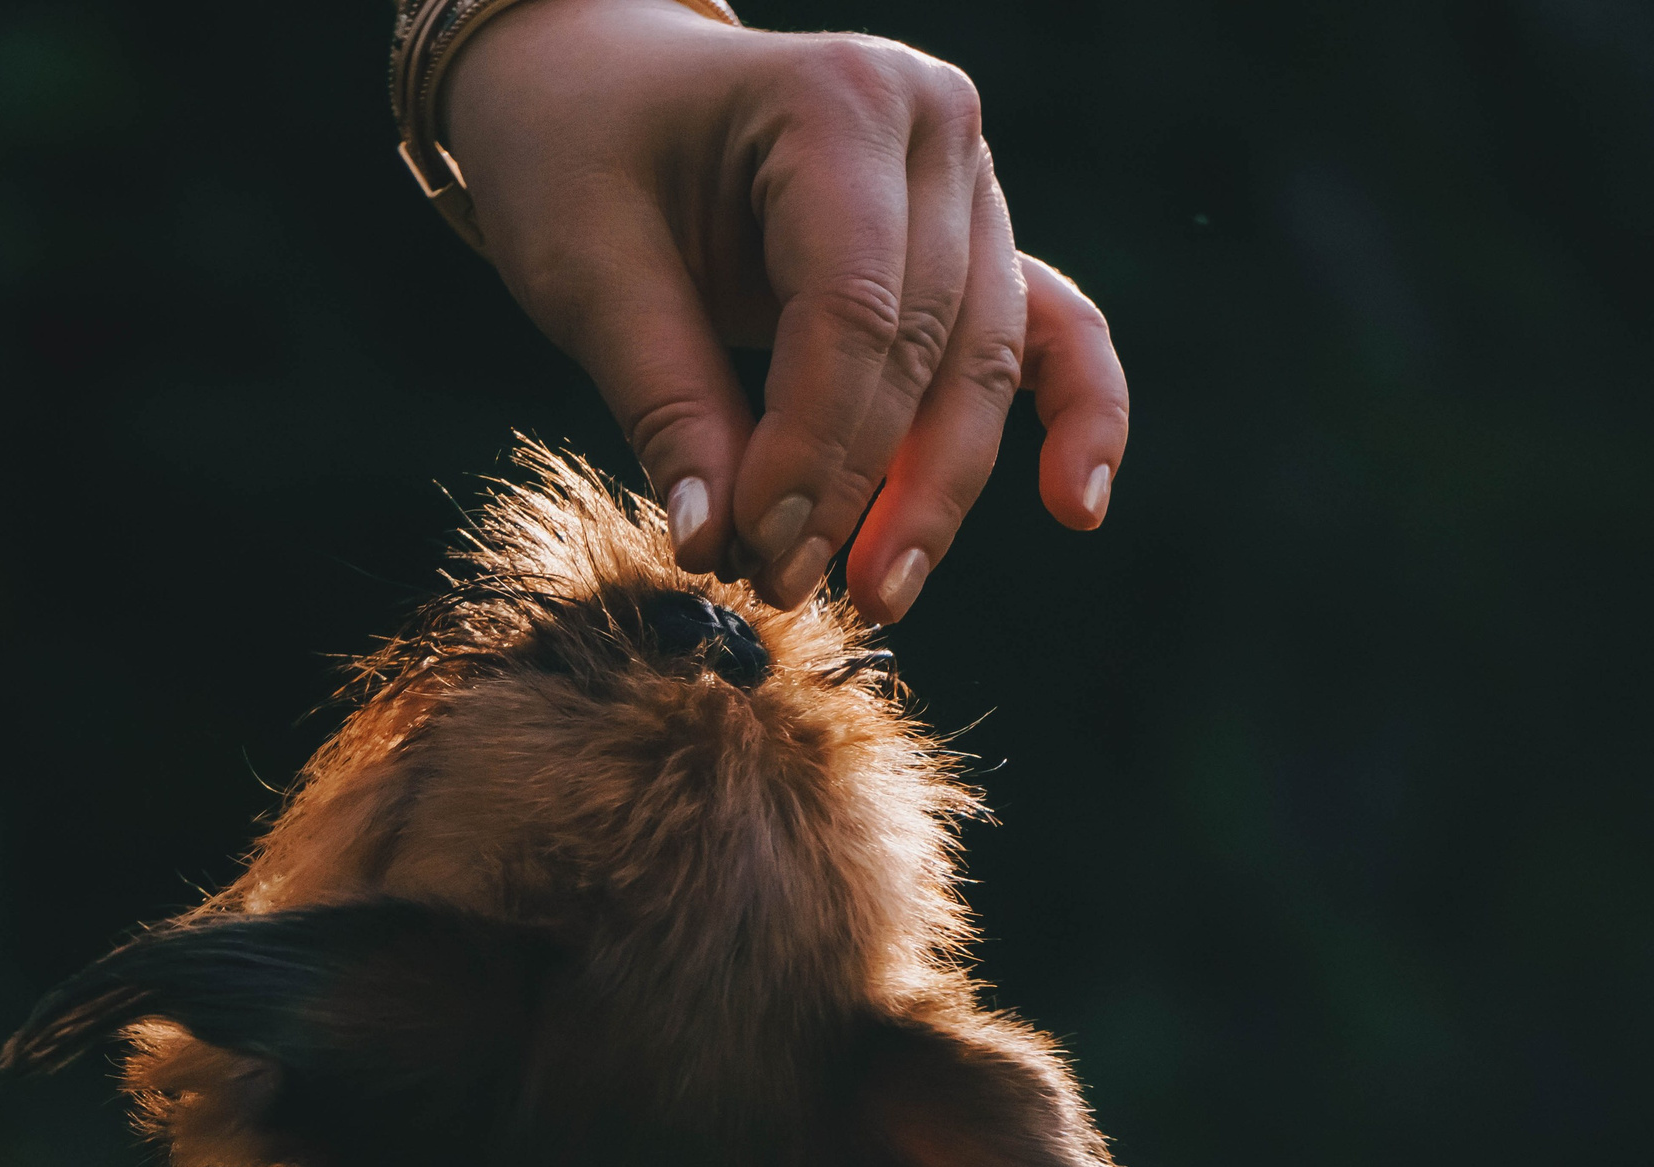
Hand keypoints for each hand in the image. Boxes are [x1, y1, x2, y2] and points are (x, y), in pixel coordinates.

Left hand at [442, 0, 1129, 621]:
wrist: (599, 86)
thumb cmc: (579, 157)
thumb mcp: (588, 271)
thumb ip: (666, 404)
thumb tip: (717, 546)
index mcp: (835, 98)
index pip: (851, 311)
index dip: (810, 449)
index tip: (750, 550)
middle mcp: (932, 124)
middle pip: (927, 346)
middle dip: (861, 486)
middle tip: (784, 588)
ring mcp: (970, 177)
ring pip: (983, 364)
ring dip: (934, 488)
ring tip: (875, 593)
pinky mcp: (978, 236)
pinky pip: (1050, 332)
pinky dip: (1074, 416)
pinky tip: (1073, 507)